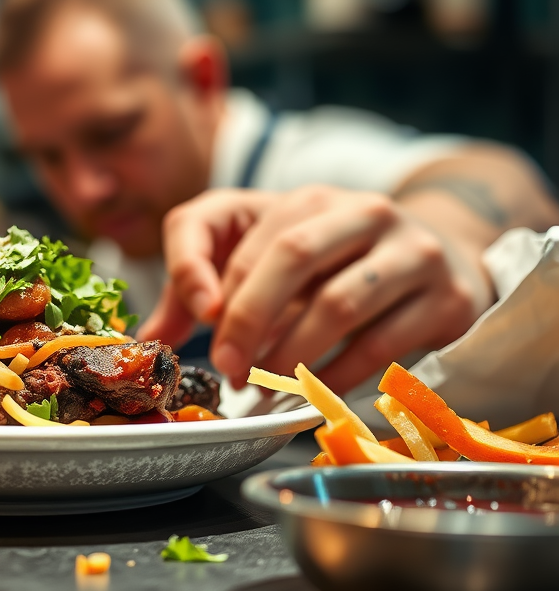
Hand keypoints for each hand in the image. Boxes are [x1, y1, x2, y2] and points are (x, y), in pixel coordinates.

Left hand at [138, 185, 492, 393]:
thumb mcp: (268, 260)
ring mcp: (408, 250)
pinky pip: (379, 344)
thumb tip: (146, 339)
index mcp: (300, 198)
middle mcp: (358, 211)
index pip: (224, 220)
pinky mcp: (444, 296)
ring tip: (265, 384)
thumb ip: (201, 290)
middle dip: (248, 319)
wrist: (443, 258)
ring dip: (291, 355)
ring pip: (337, 303)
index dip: (197, 272)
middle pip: (290, 254)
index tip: (195, 323)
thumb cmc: (335, 265)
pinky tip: (311, 391)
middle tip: (227, 366)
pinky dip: (335, 376)